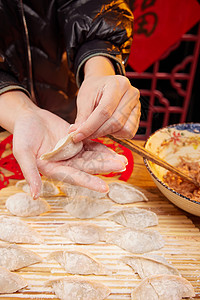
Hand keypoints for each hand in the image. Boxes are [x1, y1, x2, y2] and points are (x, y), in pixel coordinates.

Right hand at [12, 107, 126, 198]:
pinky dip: (102, 148)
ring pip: (92, 157)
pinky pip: (92, 145)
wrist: (28, 117)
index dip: (88, 182)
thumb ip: (30, 173)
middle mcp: (65, 163)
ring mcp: (72, 152)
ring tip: (123, 160)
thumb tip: (34, 196)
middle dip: (104, 168)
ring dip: (107, 159)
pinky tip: (114, 151)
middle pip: (88, 167)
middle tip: (121, 166)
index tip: (104, 188)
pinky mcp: (77, 141)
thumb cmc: (22, 134)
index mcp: (54, 169)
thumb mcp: (23, 153)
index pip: (74, 177)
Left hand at [69, 56, 140, 142]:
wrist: (105, 85)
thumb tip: (76, 134)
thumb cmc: (94, 90)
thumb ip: (82, 118)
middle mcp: (131, 93)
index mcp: (117, 84)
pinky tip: (108, 127)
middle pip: (115, 122)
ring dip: (107, 133)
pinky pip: (129, 132)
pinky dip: (116, 134)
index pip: (104, 111)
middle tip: (84, 135)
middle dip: (97, 132)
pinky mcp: (138, 116)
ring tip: (98, 127)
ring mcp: (137, 105)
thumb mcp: (84, 99)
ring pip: (123, 129)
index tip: (77, 136)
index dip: (90, 126)